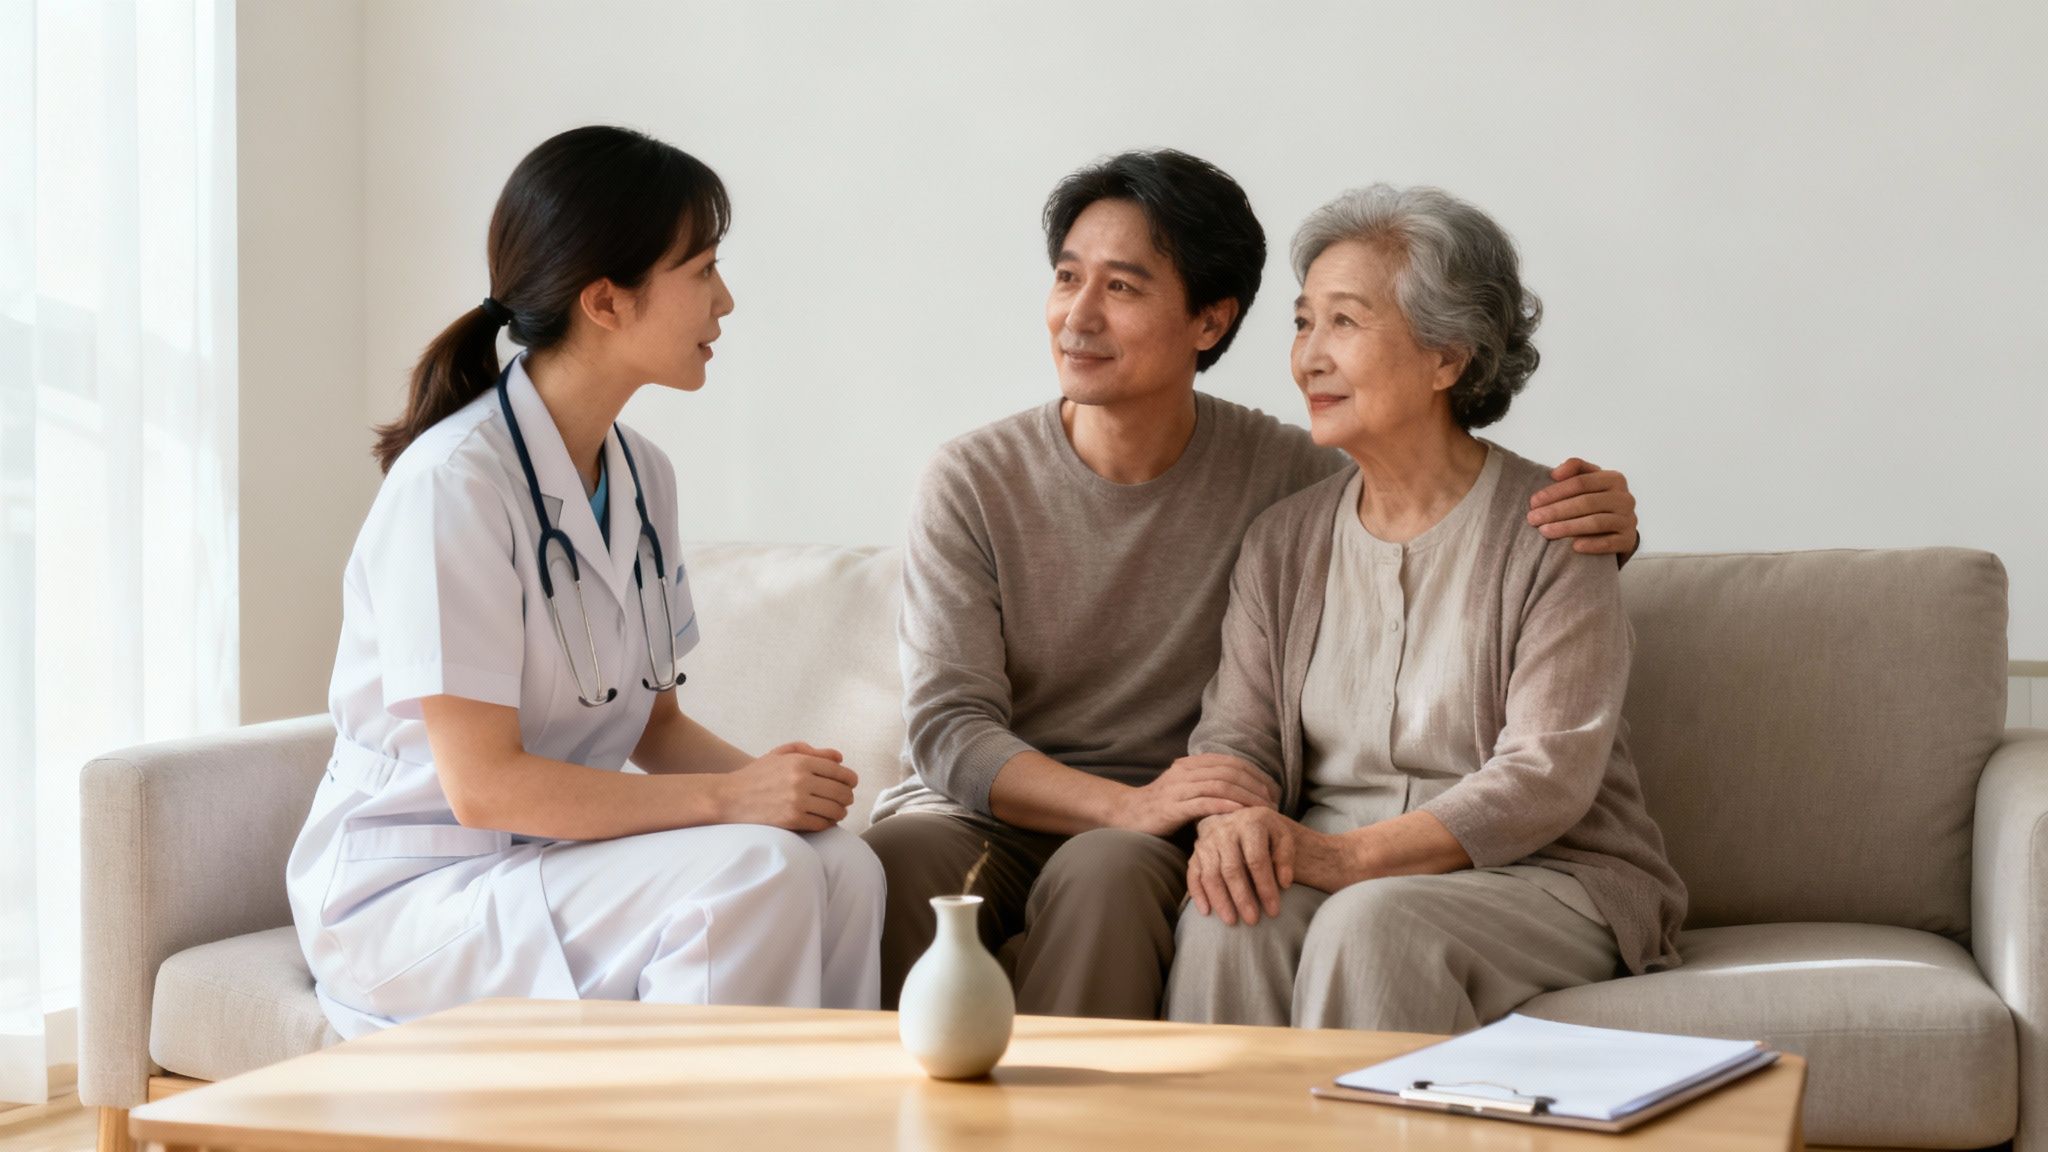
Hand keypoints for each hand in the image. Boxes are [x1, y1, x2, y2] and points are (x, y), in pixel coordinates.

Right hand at [716, 742, 857, 831]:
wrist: (729, 797)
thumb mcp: (781, 754)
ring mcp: (797, 802)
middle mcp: (802, 781)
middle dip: (847, 797)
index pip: (841, 772)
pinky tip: (823, 820)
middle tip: (844, 799)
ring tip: (836, 811)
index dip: (851, 780)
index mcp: (801, 762)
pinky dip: (827, 824)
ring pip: (835, 810)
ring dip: (840, 812)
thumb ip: (812, 752)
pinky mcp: (792, 821)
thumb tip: (839, 758)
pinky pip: (822, 825)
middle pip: (842, 792)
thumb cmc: (757, 774)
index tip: (850, 784)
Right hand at [1111, 753, 1278, 837]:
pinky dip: (1224, 805)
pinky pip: (1203, 803)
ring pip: (1219, 785)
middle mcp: (1185, 771)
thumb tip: (1238, 788)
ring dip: (1245, 797)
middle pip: (1229, 772)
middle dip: (1255, 786)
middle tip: (1272, 802)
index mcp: (1190, 764)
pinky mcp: (1171, 807)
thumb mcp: (1184, 788)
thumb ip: (1205, 783)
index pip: (1230, 762)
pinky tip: (1240, 813)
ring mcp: (1177, 788)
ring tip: (1262, 809)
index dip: (1254, 774)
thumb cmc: (1160, 806)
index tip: (1271, 790)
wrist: (1126, 814)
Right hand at [1186, 808, 1301, 925]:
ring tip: (1231, 921)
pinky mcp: (1196, 852)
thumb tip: (1284, 883)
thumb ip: (1286, 858)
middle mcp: (1224, 830)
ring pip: (1211, 874)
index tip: (1274, 910)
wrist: (1241, 816)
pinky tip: (1206, 912)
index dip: (1265, 887)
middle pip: (1231, 869)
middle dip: (1242, 898)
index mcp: (1249, 824)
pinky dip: (1197, 894)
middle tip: (1253, 920)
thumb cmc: (1266, 832)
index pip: (1256, 860)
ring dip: (1220, 900)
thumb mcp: (1282, 836)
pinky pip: (1193, 874)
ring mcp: (1207, 841)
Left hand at [1529, 458, 1638, 555]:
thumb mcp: (1589, 482)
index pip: (1581, 482)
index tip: (1533, 502)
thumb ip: (1574, 470)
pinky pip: (1610, 543)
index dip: (1555, 491)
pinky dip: (1592, 545)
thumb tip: (1555, 473)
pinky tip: (1573, 547)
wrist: (1619, 528)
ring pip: (1596, 522)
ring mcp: (1628, 520)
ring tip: (1545, 532)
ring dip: (1567, 527)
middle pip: (1586, 502)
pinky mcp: (1628, 540)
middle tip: (1533, 519)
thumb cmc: (1597, 502)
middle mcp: (1624, 498)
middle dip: (1556, 510)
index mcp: (1614, 479)